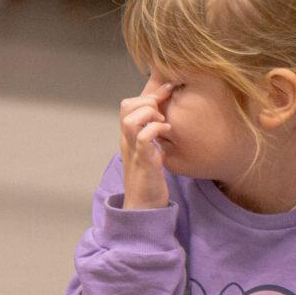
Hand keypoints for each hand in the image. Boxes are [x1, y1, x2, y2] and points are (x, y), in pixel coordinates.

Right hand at [119, 76, 173, 208]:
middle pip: (126, 106)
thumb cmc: (150, 178)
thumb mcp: (150, 151)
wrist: (144, 206)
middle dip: (148, 100)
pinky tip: (167, 132)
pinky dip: (155, 130)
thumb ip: (152, 135)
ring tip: (163, 122)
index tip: (169, 88)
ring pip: (130, 119)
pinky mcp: (143, 162)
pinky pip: (143, 138)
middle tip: (164, 111)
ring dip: (150, 114)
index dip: (149, 93)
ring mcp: (133, 150)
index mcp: (129, 135)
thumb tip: (164, 119)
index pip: (129, 104)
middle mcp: (127, 139)